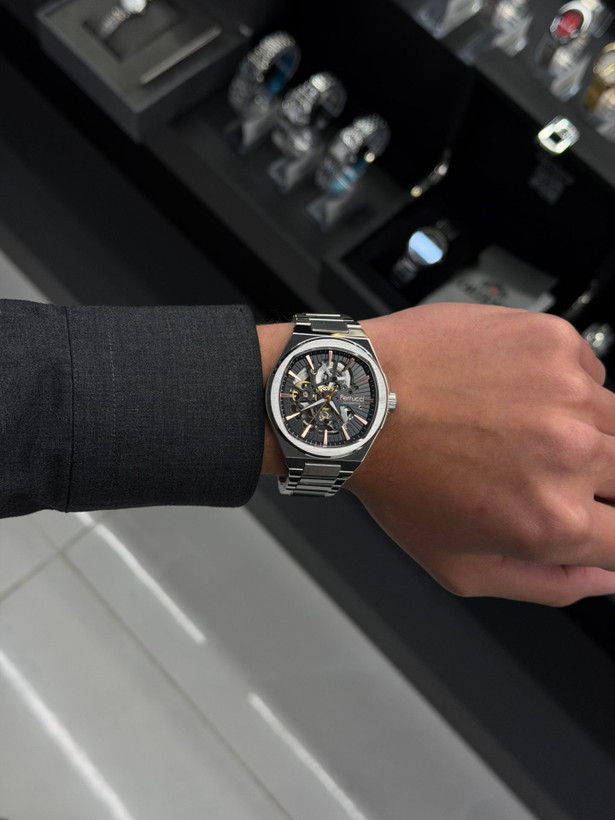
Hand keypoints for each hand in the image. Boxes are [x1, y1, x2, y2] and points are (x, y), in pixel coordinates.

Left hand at [348, 304, 614, 605]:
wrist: (360, 400)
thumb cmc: (398, 478)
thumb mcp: (459, 567)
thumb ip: (546, 585)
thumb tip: (604, 579)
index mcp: (555, 519)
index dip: (613, 533)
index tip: (598, 521)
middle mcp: (573, 453)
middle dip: (601, 483)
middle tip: (543, 471)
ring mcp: (567, 391)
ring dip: (585, 432)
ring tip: (522, 431)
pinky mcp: (554, 343)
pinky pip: (589, 372)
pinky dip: (565, 386)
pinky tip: (514, 393)